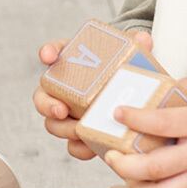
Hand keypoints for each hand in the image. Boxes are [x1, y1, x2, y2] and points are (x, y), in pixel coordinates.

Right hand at [32, 30, 153, 160]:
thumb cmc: (123, 70)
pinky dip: (80, 148)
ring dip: (63, 129)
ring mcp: (69, 113)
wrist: (130, 90)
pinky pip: (72, 145)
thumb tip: (143, 39)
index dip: (48, 52)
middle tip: (62, 110)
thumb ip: (135, 45)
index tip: (48, 56)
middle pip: (42, 96)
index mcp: (72, 62)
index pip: (54, 51)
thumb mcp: (130, 56)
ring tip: (78, 131)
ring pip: (53, 124)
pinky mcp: (81, 134)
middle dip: (47, 104)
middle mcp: (63, 88)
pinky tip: (90, 147)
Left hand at [104, 77, 186, 187]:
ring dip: (136, 187)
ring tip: (126, 175)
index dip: (135, 118)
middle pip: (153, 167)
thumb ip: (184, 87)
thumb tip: (156, 90)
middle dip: (124, 164)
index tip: (118, 113)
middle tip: (110, 156)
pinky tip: (146, 178)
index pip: (160, 122)